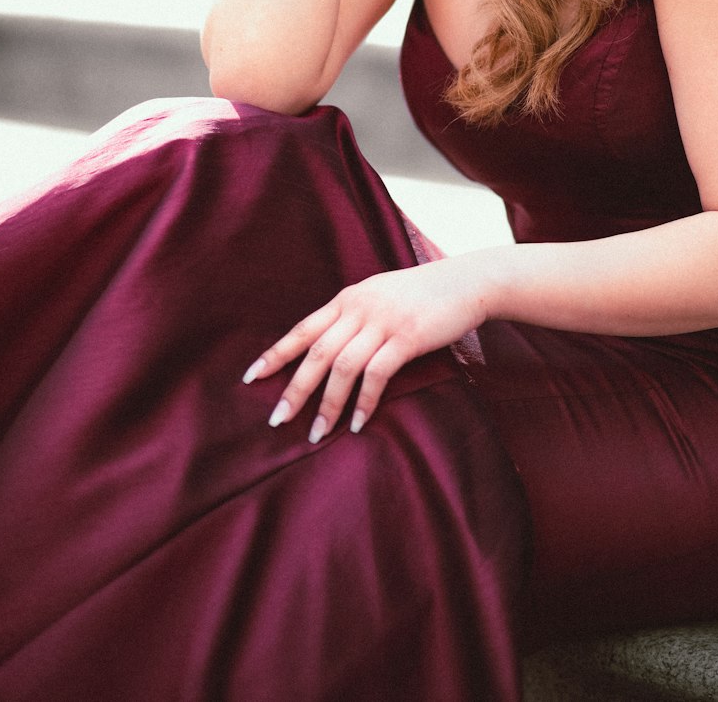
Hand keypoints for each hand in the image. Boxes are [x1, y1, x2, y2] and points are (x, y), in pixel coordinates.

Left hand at [243, 257, 489, 441]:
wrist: (467, 282)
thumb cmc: (423, 294)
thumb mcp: (381, 296)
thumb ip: (355, 316)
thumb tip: (329, 348)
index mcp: (349, 298)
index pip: (303, 329)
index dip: (275, 354)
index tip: (251, 378)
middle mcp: (360, 308)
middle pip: (316, 353)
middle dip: (294, 389)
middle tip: (277, 420)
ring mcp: (384, 321)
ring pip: (343, 367)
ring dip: (327, 405)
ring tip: (317, 435)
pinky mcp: (408, 337)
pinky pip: (377, 374)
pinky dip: (363, 402)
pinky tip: (356, 423)